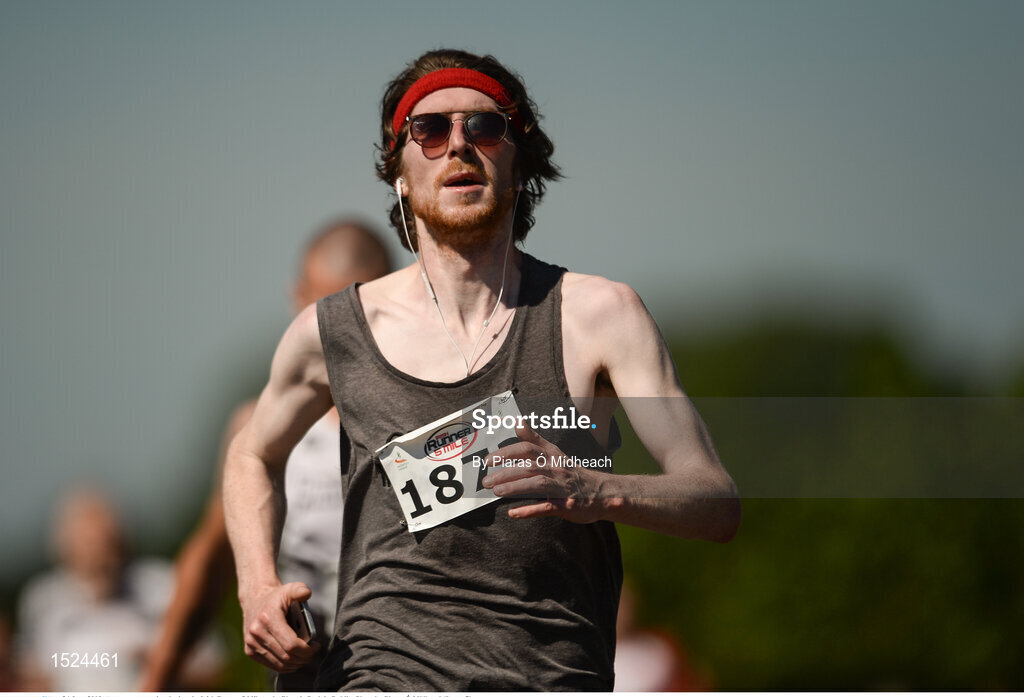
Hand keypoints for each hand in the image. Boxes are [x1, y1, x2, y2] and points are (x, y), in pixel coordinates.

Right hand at [239, 582, 318, 671]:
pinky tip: (294, 659)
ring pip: (279, 664)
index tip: (316, 645)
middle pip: (286, 656)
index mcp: (268, 618)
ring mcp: (251, 643)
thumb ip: (300, 589)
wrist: (255, 599)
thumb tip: (307, 593)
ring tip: (305, 656)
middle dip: (303, 658)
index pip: (291, 644)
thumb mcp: (290, 589)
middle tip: (313, 652)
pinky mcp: (249, 650)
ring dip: (296, 664)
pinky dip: (285, 666)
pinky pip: (271, 665)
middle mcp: (257, 632)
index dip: (307, 650)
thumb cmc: (277, 596)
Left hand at [481, 425, 608, 522]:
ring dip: (515, 487)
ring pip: (537, 483)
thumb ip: (535, 439)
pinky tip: (513, 513)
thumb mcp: (555, 453)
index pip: (528, 448)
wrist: (604, 493)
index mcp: (553, 455)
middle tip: (485, 480)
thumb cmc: (573, 474)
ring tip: (496, 491)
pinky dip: (530, 510)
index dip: (507, 452)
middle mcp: (557, 468)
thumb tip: (517, 422)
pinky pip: (547, 507)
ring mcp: (563, 487)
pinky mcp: (567, 506)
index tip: (488, 459)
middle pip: (529, 465)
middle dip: (505, 471)